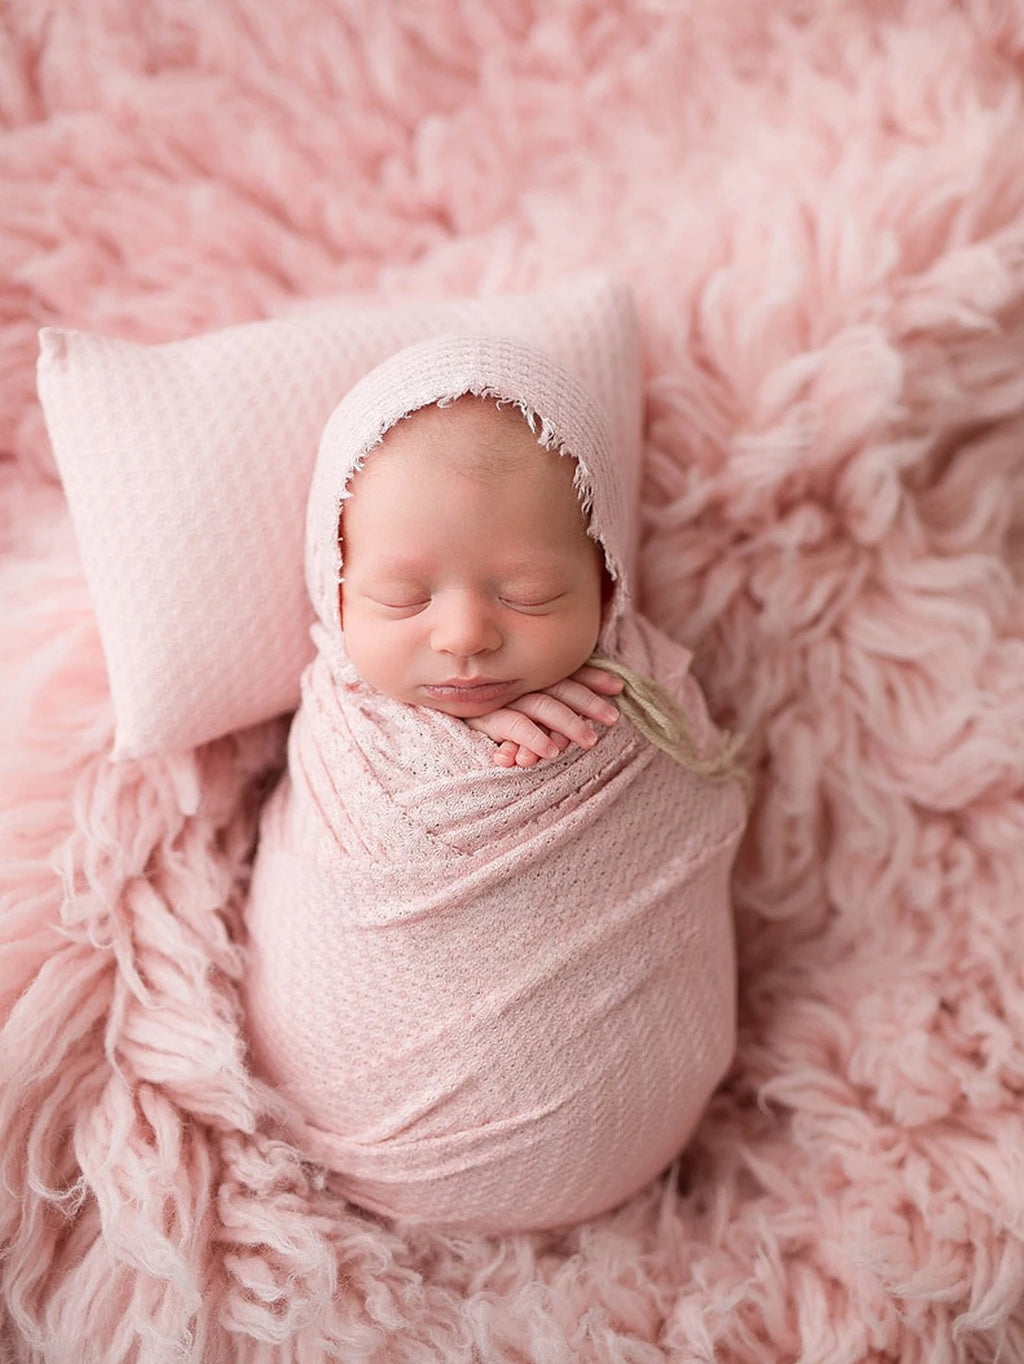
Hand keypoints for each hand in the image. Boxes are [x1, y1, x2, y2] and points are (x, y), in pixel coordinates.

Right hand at [465, 664, 623, 766]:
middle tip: (612, 718)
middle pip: (560, 688)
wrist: (445, 700)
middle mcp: (521, 681)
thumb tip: (602, 693)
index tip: (618, 687)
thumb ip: (556, 695)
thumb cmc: (493, 703)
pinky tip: (549, 750)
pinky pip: (512, 725)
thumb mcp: (525, 696)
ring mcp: (504, 697)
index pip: (568, 673)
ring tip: (590, 740)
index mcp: (533, 674)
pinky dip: (532, 737)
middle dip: (588, 702)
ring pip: (541, 705)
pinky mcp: (486, 716)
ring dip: (566, 722)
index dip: (594, 678)